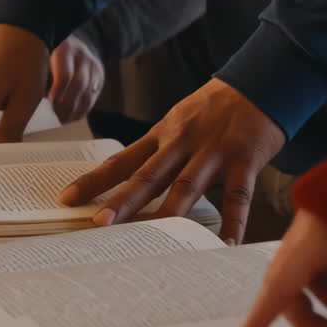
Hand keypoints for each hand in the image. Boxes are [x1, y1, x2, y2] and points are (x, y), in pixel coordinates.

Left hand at [48, 35, 104, 121]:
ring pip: (88, 92)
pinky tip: (73, 117)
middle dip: (67, 104)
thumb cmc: (49, 54)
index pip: (65, 74)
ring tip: (63, 121)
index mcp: (65, 49)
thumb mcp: (44, 56)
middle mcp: (83, 56)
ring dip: (76, 110)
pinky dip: (83, 109)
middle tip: (56, 117)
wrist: (71, 43)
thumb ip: (41, 74)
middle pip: (79, 84)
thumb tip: (35, 99)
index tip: (50, 105)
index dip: (58, 93)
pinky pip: (93, 96)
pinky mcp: (99, 75)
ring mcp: (93, 65)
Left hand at [58, 78, 284, 243]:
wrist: (261, 82)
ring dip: (167, 214)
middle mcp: (181, 143)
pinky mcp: (244, 160)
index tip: (66, 198)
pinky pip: (237, 197)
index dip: (93, 180)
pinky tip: (223, 245)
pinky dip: (232, 223)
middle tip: (98, 223)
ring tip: (153, 239)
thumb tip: (133, 186)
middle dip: (122, 201)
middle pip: (147, 176)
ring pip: (185, 186)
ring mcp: (212, 152)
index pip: (121, 161)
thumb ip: (160, 152)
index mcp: (162, 135)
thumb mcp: (179, 122)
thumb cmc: (215, 109)